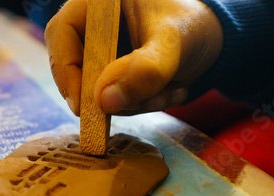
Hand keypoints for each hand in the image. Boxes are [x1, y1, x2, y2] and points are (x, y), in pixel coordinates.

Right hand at [45, 0, 222, 115]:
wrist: (213, 40)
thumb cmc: (192, 26)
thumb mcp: (172, 43)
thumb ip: (144, 70)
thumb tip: (104, 101)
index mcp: (98, 2)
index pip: (60, 33)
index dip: (65, 71)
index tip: (82, 106)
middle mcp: (92, 26)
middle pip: (75, 68)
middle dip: (110, 94)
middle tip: (145, 101)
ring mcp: (101, 53)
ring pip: (94, 91)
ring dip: (131, 103)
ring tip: (167, 92)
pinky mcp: (112, 74)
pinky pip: (111, 101)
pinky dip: (138, 105)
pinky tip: (166, 92)